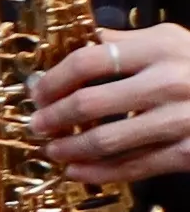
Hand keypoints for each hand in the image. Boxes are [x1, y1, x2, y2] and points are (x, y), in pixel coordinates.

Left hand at [24, 21, 189, 184]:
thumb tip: (82, 39)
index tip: (37, 90)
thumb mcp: (174, 41)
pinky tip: (77, 172)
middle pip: (89, 102)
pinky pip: (133, 166)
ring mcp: (179, 119)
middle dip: (52, 117)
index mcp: (161, 49)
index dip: (54, 78)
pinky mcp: (187, 152)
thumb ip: (129, 41)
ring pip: (107, 139)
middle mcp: (168, 83)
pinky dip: (98, 172)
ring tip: (52, 150)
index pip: (89, 60)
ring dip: (69, 149)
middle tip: (36, 125)